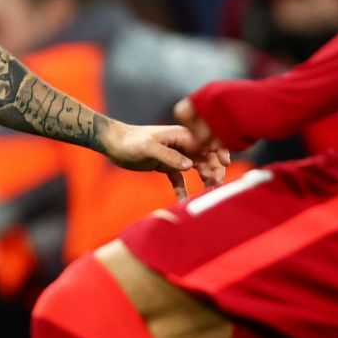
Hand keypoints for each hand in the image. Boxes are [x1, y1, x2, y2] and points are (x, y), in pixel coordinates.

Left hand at [101, 119, 227, 199]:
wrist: (113, 144)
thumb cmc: (130, 142)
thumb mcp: (149, 147)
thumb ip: (169, 156)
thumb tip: (190, 166)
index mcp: (182, 135)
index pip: (207, 142)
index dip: (219, 152)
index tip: (224, 166)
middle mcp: (182, 144)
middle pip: (206, 156)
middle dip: (214, 169)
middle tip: (215, 185)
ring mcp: (175, 155)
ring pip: (196, 168)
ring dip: (204, 179)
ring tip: (207, 193)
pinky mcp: (166, 166)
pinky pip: (179, 180)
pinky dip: (183, 190)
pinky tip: (184, 201)